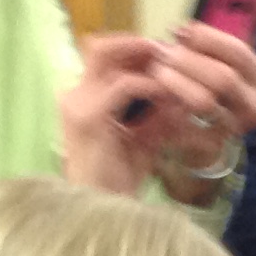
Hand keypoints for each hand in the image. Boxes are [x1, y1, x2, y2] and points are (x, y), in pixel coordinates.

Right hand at [59, 34, 169, 193]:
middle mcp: (74, 95)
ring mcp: (77, 104)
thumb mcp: (144, 136)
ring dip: (144, 60)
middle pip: (101, 46)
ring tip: (172, 69)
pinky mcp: (88, 117)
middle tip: (169, 52)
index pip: (105, 56)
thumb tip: (181, 91)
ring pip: (109, 56)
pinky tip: (168, 95)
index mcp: (83, 99)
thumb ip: (158, 112)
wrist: (105, 210)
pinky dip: (148, 85)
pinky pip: (123, 84)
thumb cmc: (121, 178)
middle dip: (137, 45)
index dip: (136, 50)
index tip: (167, 55)